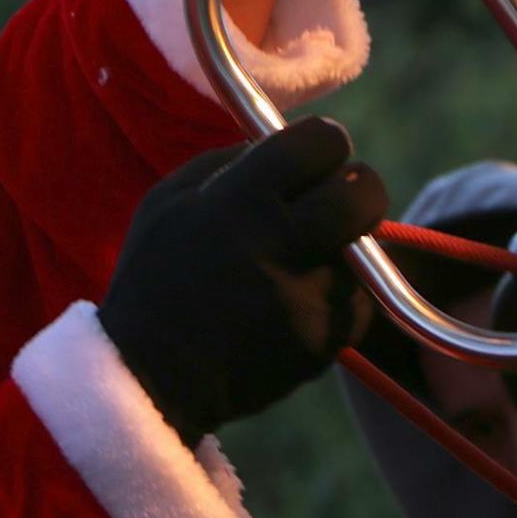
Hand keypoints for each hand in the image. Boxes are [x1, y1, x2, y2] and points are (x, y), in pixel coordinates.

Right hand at [98, 117, 386, 437]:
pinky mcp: (323, 341)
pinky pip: (358, 302)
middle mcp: (277, 243)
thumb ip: (229, 162)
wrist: (151, 376)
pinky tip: (297, 301)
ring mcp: (305, 296)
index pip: (319, 143)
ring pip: (365, 251)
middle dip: (360, 187)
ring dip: (343, 248)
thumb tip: (285, 143)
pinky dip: (338, 297)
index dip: (326, 142)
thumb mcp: (169, 201)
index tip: (319, 154)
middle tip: (340, 197)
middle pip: (364, 194)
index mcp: (237, 200)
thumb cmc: (155, 278)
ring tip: (300, 261)